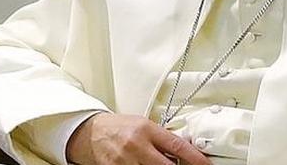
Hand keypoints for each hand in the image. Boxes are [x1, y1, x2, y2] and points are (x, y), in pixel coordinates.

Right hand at [66, 112, 210, 164]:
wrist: (91, 132)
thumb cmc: (119, 127)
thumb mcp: (144, 125)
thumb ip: (162, 138)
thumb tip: (183, 151)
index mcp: (147, 129)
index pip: (177, 146)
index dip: (195, 158)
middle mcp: (137, 145)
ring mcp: (125, 161)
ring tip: (158, 164)